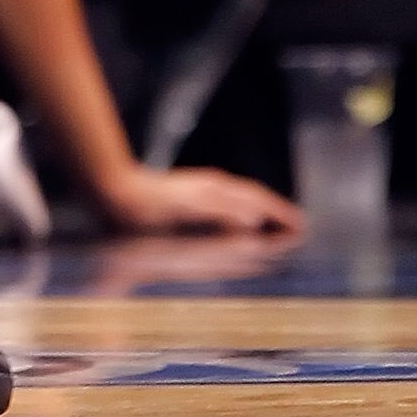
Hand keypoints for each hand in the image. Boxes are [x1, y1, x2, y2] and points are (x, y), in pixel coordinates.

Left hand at [93, 161, 304, 235]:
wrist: (116, 194)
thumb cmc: (147, 207)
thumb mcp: (185, 209)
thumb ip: (222, 212)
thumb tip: (255, 222)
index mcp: (216, 190)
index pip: (256, 200)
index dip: (279, 212)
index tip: (300, 226)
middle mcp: (214, 188)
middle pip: (253, 199)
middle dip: (276, 213)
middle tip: (299, 229)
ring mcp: (204, 192)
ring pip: (242, 201)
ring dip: (263, 213)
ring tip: (279, 228)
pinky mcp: (194, 199)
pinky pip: (229, 205)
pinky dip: (245, 214)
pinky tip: (243, 227)